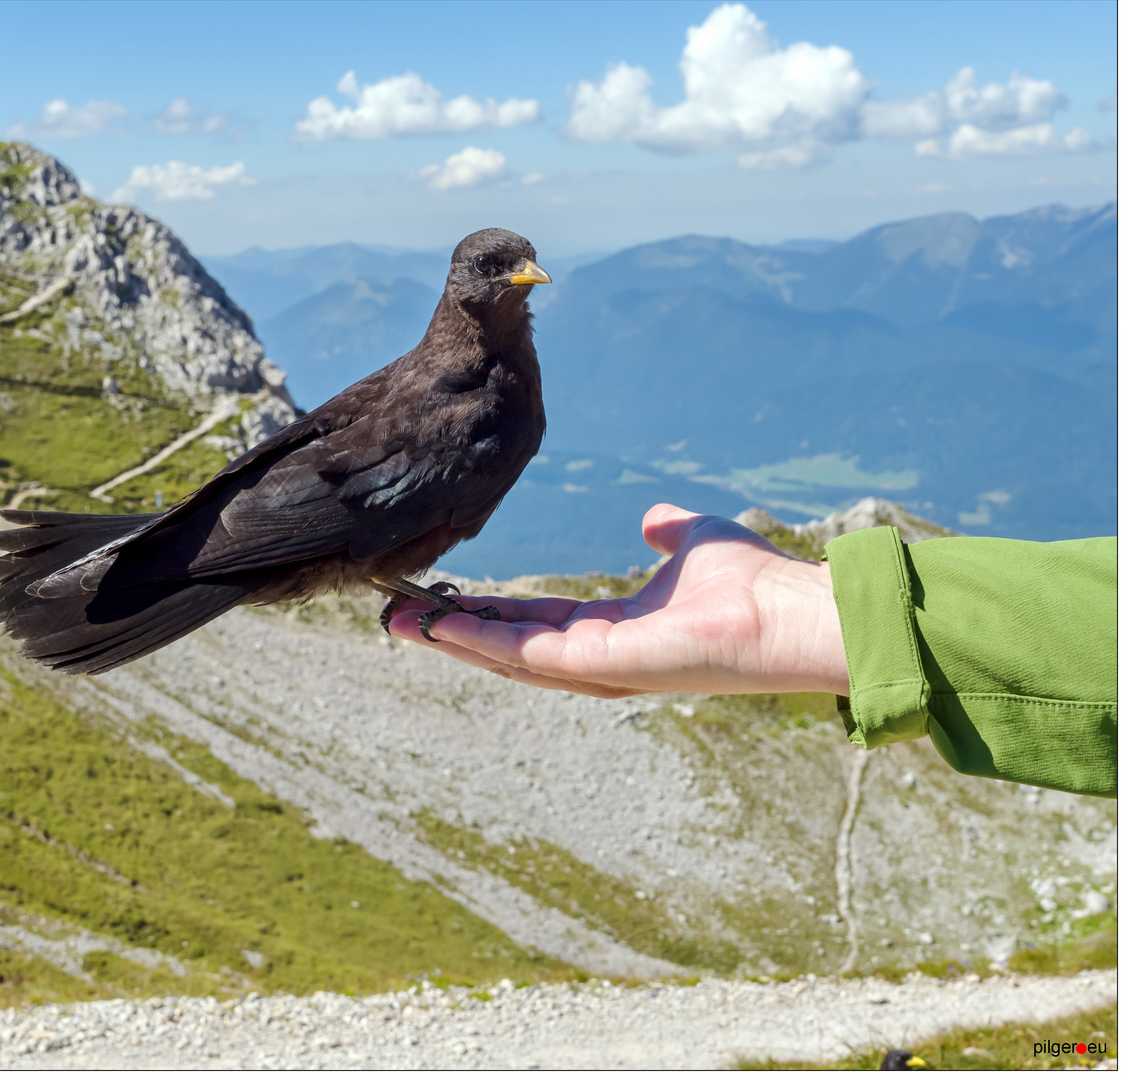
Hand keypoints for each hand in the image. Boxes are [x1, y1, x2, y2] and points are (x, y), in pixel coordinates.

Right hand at [387, 504, 849, 698]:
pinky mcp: (607, 668)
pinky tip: (445, 626)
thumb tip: (652, 518)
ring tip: (402, 623)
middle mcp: (600, 658)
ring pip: (510, 659)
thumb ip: (667, 531)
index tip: (442, 595)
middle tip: (397, 616)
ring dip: (454, 641)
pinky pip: (534, 658)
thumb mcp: (694, 540)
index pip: (536, 623)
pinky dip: (486, 643)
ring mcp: (601, 670)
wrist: (791, 611)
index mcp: (616, 630)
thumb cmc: (753, 581)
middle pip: (510, 646)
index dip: (488, 610)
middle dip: (453, 632)